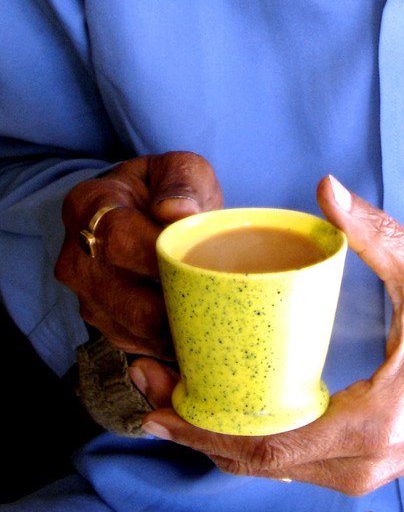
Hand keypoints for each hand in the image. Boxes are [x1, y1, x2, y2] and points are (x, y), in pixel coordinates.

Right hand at [55, 151, 222, 357]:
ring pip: (130, 328)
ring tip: (214, 326)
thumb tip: (177, 212)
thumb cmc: (168, 187)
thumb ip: (182, 182)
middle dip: (175, 309)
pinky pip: (132, 343)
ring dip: (173, 333)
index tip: (202, 269)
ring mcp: (84, 292)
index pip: (121, 240)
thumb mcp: (180, 168)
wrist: (148, 207)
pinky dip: (164, 344)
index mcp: (89, 204)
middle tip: (220, 311)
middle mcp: (75, 254)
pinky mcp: (99, 320)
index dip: (163, 261)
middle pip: (125, 297)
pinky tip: (195, 333)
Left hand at [131, 176, 403, 494]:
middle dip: (193, 426)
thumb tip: (326, 189)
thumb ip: (375, 233)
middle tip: (144, 383)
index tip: (159, 390)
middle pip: (253, 462)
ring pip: (267, 469)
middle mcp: (357, 463)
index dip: (205, 422)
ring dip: (214, 435)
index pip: (269, 440)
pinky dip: (246, 440)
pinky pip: (288, 462)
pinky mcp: (358, 466)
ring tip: (165, 393)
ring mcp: (358, 473)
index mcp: (370, 422)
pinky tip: (218, 408)